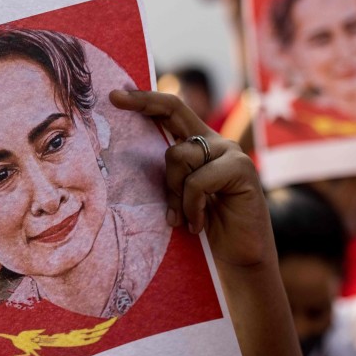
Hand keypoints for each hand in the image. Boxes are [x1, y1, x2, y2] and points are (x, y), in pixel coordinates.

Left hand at [110, 90, 270, 267]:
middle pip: (175, 109)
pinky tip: (198, 224)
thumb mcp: (179, 198)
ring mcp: (231, 153)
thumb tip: (128, 158)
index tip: (114, 95)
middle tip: (113, 98)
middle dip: (142, 102)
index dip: (144, 100)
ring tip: (185, 219)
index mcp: (199, 147)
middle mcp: (216, 142)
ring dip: (173, 192)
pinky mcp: (242, 169)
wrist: (240, 260)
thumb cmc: (206, 230)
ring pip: (177, 155)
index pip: (171, 112)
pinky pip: (197, 181)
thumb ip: (167, 175)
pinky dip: (192, 207)